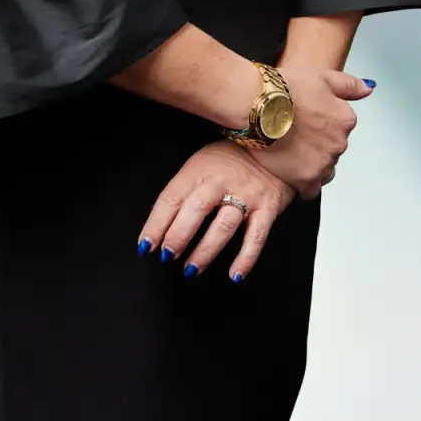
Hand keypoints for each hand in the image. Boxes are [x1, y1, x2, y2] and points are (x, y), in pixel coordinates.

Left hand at [139, 139, 295, 281]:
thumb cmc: (231, 159)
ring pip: (223, 225)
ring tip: (192, 268)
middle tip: (168, 256)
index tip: (146, 245)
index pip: (172, 197)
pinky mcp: (268, 207)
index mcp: (200, 170)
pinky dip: (246, 257)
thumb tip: (162, 227)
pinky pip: (257, 235)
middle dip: (178, 236)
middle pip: (196, 209)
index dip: (156, 224)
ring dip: (205, 251)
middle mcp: (222, 181)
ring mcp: (247, 194)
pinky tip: (235, 274)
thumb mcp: (202, 163)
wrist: (275, 146)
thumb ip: (185, 191)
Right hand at [248, 66, 372, 198]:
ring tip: (291, 153)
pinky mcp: (305, 179)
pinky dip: (304, 183)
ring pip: (324, 170)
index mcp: (346, 120)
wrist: (259, 106)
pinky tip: (291, 172)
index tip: (308, 122)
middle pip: (332, 150)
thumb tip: (367, 89)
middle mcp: (339, 143)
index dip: (323, 126)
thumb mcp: (324, 77)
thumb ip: (349, 86)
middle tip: (296, 137)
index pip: (341, 128)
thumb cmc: (286, 90)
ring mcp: (323, 163)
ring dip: (312, 164)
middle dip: (318, 145)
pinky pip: (311, 189)